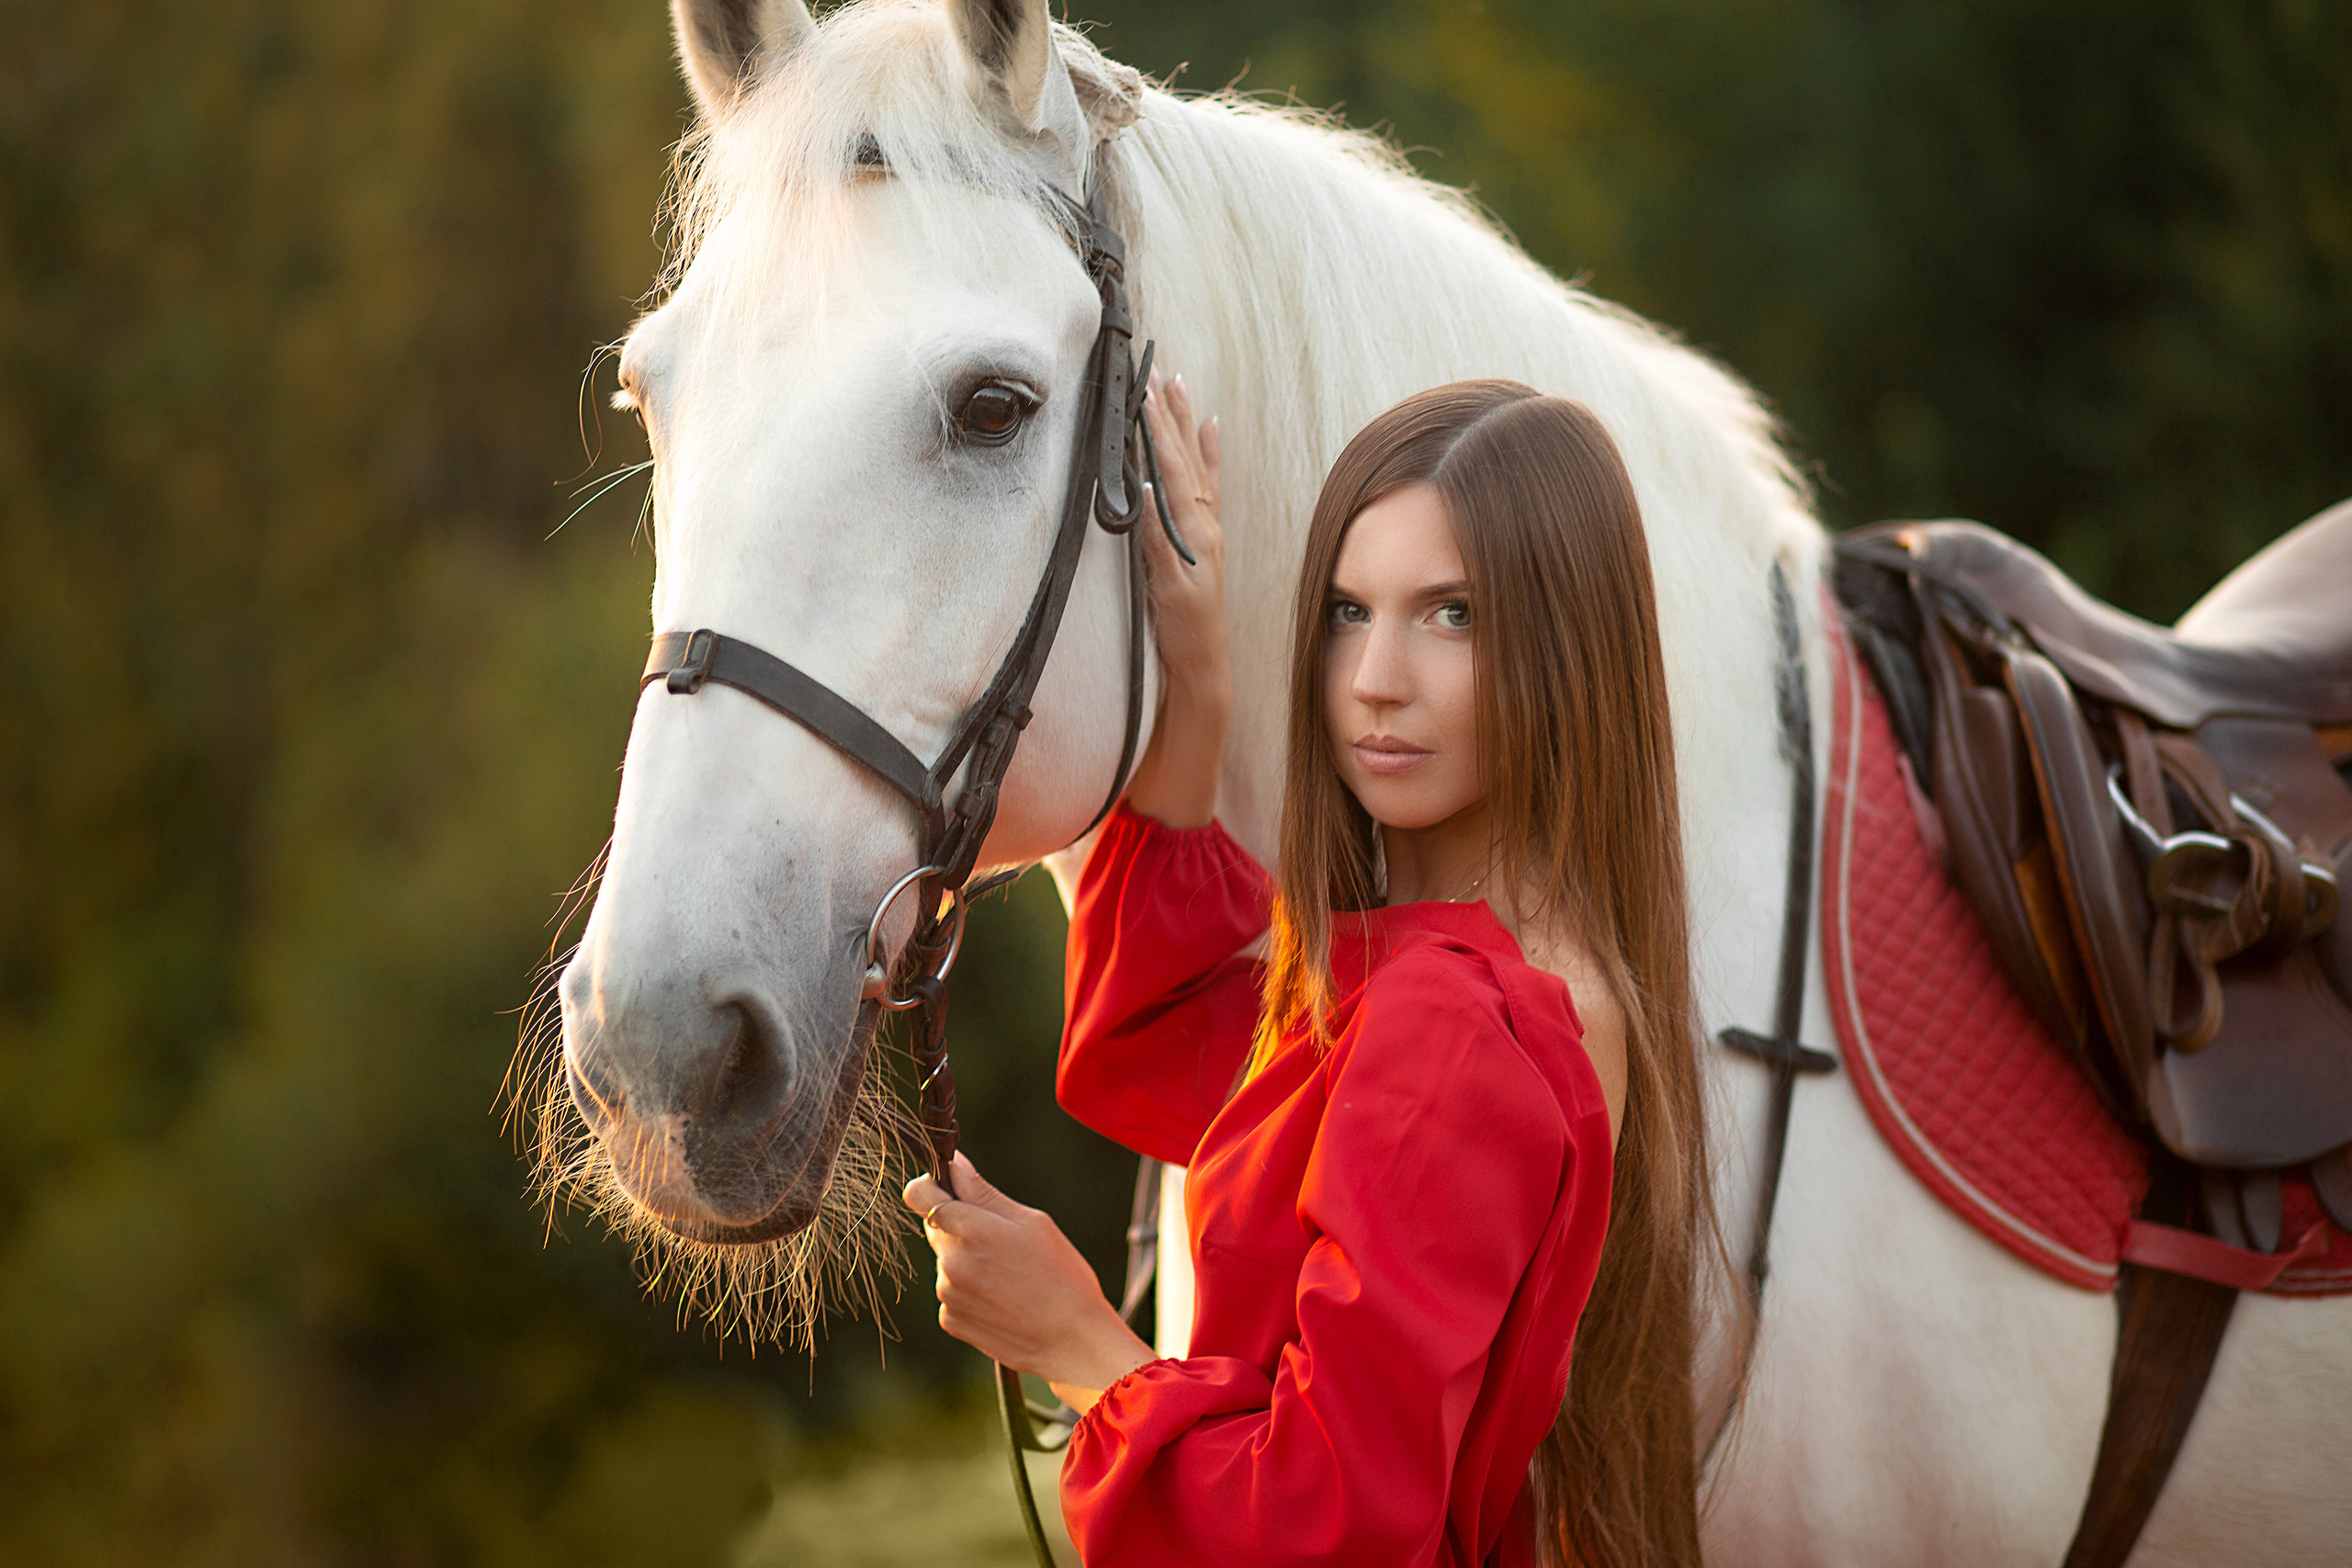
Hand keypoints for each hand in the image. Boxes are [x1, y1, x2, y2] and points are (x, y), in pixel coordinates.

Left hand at [904, 1152, 1155, 1413]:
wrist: (1072, 1342)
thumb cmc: (1062, 1276)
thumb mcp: (1032, 1222)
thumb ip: (984, 1192)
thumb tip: (955, 1164)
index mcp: (970, 1229)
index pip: (918, 1193)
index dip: (931, 1186)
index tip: (951, 1190)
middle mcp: (950, 1261)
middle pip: (936, 1227)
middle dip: (960, 1226)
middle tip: (1002, 1240)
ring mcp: (947, 1294)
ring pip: (947, 1261)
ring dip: (967, 1261)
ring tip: (1010, 1276)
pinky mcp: (951, 1321)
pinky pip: (952, 1293)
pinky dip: (970, 1291)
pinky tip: (1003, 1300)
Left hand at [1125, 369, 1228, 829]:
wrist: (1198, 707)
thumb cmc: (1175, 653)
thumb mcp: (1167, 590)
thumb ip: (1160, 548)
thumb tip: (1139, 504)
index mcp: (1199, 544)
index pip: (1193, 475)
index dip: (1183, 430)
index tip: (1171, 384)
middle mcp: (1204, 549)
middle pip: (1189, 473)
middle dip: (1174, 421)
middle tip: (1163, 371)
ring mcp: (1196, 569)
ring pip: (1183, 496)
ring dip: (1172, 448)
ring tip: (1162, 400)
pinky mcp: (1182, 596)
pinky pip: (1168, 549)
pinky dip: (1160, 515)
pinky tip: (1147, 480)